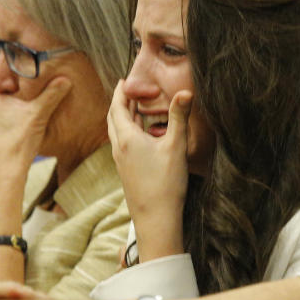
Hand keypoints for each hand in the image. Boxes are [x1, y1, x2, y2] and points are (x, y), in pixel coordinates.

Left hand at [0, 64, 71, 180]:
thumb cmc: (19, 142)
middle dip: (2, 78)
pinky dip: (4, 111)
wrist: (6, 173)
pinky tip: (17, 116)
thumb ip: (51, 94)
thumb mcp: (38, 115)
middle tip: (16, 72)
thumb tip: (65, 78)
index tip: (10, 55)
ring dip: (4, 96)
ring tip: (20, 93)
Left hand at [106, 81, 190, 261]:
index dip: (120, 92)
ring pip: (116, 132)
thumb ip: (179, 117)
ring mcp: (120, 161)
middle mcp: (119, 148)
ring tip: (133, 108)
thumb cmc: (165, 184)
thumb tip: (186, 91)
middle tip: (127, 90)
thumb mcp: (176, 147)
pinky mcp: (126, 171)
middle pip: (113, 118)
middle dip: (120, 102)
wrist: (155, 219)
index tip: (124, 80)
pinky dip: (127, 131)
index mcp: (127, 138)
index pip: (117, 107)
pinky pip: (122, 143)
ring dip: (122, 116)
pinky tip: (140, 134)